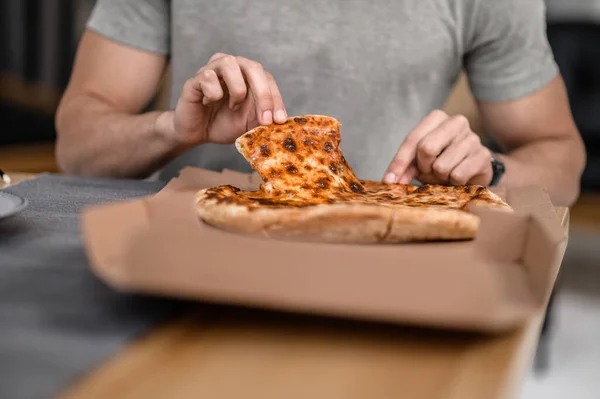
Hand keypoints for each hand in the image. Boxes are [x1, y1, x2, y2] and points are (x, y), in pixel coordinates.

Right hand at [160, 53, 287, 150]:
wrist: (197, 133)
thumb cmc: (223, 123)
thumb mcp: (249, 123)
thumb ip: (263, 118)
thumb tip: (279, 121)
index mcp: (248, 75)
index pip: (267, 79)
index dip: (275, 99)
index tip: (280, 120)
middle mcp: (232, 67)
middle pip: (253, 67)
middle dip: (263, 95)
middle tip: (265, 120)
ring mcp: (213, 69)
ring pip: (230, 64)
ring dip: (237, 90)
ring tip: (233, 106)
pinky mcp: (195, 79)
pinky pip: (208, 78)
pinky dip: (213, 94)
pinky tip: (209, 103)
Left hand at [383, 110, 492, 185]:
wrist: (473, 170)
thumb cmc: (442, 161)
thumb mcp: (420, 161)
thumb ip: (405, 168)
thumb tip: (389, 181)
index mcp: (437, 117)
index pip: (412, 139)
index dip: (399, 162)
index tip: (388, 180)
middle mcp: (457, 122)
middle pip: (426, 148)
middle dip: (423, 167)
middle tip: (427, 171)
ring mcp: (473, 138)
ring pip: (442, 166)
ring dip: (438, 177)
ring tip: (444, 173)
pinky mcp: (483, 156)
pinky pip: (457, 175)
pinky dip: (453, 183)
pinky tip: (458, 178)